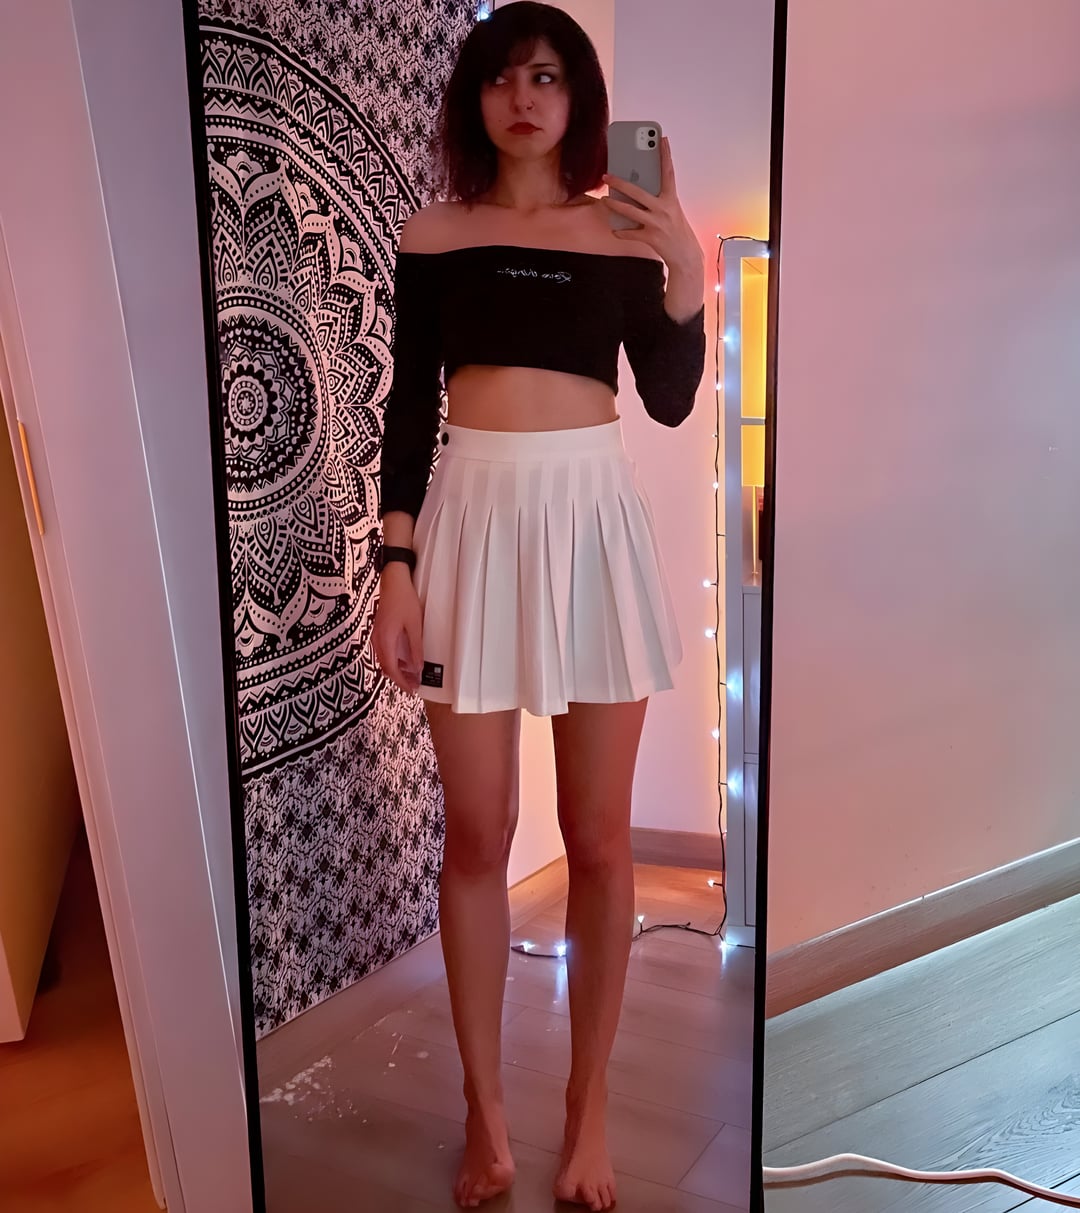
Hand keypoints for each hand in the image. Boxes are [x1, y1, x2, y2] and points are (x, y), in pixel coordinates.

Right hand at [371, 570, 423, 694]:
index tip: (412, 689)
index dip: (402, 682)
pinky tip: (404, 659)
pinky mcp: (377, 630)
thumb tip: (417, 667)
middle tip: (413, 685)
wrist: (391, 579)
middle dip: (399, 679)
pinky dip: (393, 660)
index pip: (392, 670)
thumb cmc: (403, 598)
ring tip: (411, 675)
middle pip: (386, 668)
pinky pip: (383, 651)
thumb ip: (415, 647)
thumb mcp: (414, 623)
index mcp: (385, 640)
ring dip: (396, 670)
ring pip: (383, 660)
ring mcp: (375, 635)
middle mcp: (376, 640)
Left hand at [601, 136, 703, 272]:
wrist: (686, 256)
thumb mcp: (672, 211)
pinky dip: (621, 231)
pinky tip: (615, 229)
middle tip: (607, 176)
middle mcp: (664, 209)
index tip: (661, 139)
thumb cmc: (677, 231)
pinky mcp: (650, 237)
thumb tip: (638, 193)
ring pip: (629, 210)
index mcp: (671, 199)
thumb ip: (658, 200)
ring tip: (604, 200)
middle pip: (637, 191)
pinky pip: (630, 232)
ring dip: (614, 205)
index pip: (668, 172)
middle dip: (620, 183)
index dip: (665, 155)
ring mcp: (656, 223)